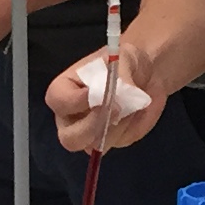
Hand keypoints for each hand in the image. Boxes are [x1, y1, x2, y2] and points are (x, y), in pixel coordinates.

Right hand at [48, 44, 168, 153]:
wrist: (146, 73)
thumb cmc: (124, 62)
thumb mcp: (122, 59)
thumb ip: (118, 76)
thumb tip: (120, 93)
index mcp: (64, 90)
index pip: (57, 101)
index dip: (74, 101)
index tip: (98, 92)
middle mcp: (71, 117)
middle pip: (69, 138)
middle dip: (92, 128)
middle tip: (116, 109)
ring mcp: (89, 133)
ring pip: (95, 145)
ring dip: (116, 126)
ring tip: (131, 105)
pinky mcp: (110, 141)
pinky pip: (116, 142)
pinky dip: (129, 129)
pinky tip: (135, 113)